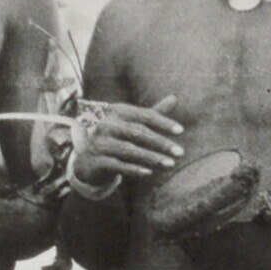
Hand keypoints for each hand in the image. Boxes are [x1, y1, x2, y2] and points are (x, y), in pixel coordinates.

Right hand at [69, 95, 184, 184]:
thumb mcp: (134, 124)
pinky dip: (134, 169)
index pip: (144, 116)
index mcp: (118, 112)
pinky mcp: (97, 160)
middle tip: (180, 152)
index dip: (163, 122)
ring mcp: (100, 142)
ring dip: (151, 157)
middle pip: (138, 132)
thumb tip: (175, 97)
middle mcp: (107, 125)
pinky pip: (117, 165)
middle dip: (161, 143)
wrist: (90, 159)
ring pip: (129, 149)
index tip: (180, 131)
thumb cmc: (118, 138)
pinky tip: (149, 172)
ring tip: (170, 164)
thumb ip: (153, 114)